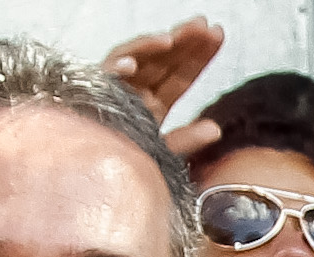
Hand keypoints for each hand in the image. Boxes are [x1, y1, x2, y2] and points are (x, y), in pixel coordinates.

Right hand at [102, 17, 227, 157]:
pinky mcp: (95, 90)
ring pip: (136, 56)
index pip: (182, 74)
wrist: (97, 175)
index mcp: (156, 101)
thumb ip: (188, 140)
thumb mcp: (164, 153)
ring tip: (172, 39)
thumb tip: (215, 129)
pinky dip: (116, 67)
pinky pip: (105, 74)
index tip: (218, 35)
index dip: (200, 55)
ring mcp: (117, 86)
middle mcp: (137, 88)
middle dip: (183, 39)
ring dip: (152, 45)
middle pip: (163, 58)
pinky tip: (130, 65)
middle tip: (204, 25)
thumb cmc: (129, 161)